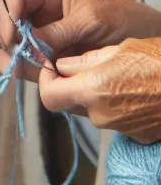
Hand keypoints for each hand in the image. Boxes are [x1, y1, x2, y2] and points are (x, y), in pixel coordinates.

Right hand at [0, 0, 160, 79]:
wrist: (146, 40)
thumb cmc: (124, 20)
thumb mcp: (93, 20)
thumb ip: (59, 31)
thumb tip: (28, 45)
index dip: (7, 13)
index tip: (12, 36)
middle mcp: (40, 14)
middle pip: (7, 20)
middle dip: (9, 38)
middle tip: (21, 55)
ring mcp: (42, 37)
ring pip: (11, 45)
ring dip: (15, 57)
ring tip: (31, 68)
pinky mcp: (47, 58)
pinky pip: (25, 64)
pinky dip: (24, 71)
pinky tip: (34, 75)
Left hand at [38, 38, 160, 143]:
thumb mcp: (120, 49)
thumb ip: (84, 60)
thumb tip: (61, 65)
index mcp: (93, 90)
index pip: (48, 97)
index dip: (45, 82)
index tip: (51, 68)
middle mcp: (103, 115)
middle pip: (70, 105)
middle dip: (70, 87)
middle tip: (83, 67)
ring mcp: (122, 128)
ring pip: (94, 111)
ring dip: (96, 95)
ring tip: (118, 75)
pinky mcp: (139, 135)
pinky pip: (116, 119)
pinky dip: (117, 106)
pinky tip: (135, 90)